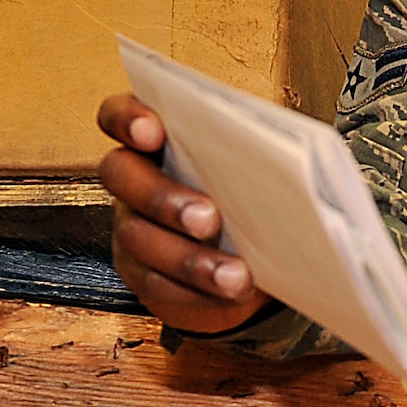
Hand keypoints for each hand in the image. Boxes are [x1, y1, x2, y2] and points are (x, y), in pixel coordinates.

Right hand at [96, 93, 271, 332]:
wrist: (243, 251)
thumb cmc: (247, 192)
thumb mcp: (250, 165)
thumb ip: (251, 151)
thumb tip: (288, 156)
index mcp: (155, 139)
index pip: (118, 115)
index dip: (127, 119)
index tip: (152, 131)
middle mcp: (132, 178)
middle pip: (121, 176)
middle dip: (162, 197)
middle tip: (208, 218)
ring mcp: (131, 225)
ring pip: (140, 239)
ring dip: (189, 259)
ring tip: (234, 274)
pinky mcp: (141, 271)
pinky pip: (156, 284)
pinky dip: (197, 291)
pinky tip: (230, 291)